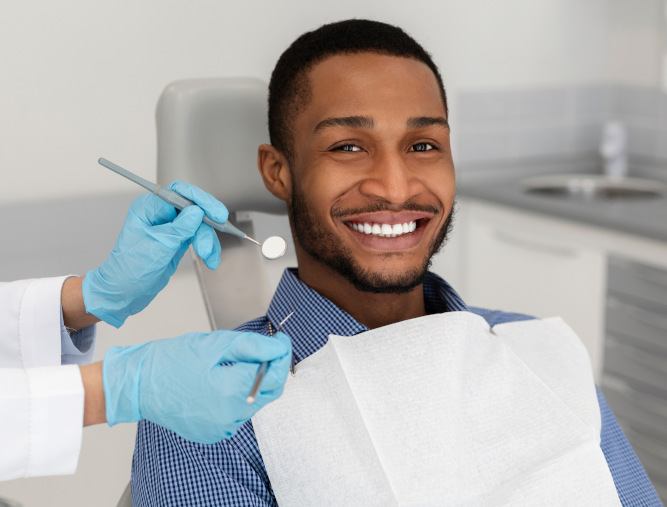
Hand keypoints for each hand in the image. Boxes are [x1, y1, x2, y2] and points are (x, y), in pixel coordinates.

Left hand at [83, 181, 227, 326]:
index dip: (200, 200)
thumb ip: (179, 228)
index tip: (216, 213)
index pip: (179, 192)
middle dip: (207, 223)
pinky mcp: (178, 239)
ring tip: (209, 257)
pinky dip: (207, 247)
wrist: (124, 292)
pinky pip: (199, 237)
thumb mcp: (158, 247)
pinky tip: (210, 259)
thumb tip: (197, 211)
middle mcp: (160, 214)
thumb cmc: (130, 270)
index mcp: (148, 208)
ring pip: (199, 224)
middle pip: (193, 207)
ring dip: (208, 240)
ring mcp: (170, 226)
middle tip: (221, 230)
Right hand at [102, 330, 291, 442]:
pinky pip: (237, 415)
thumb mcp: (215, 344)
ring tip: (235, 365)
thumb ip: (253, 347)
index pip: (275, 374)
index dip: (282, 354)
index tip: (281, 340)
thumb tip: (280, 348)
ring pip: (254, 403)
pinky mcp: (213, 434)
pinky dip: (238, 398)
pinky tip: (221, 383)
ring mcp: (221, 429)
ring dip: (254, 384)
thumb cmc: (170, 360)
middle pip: (270, 392)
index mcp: (231, 392)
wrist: (137, 385)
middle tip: (264, 350)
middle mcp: (229, 416)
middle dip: (272, 369)